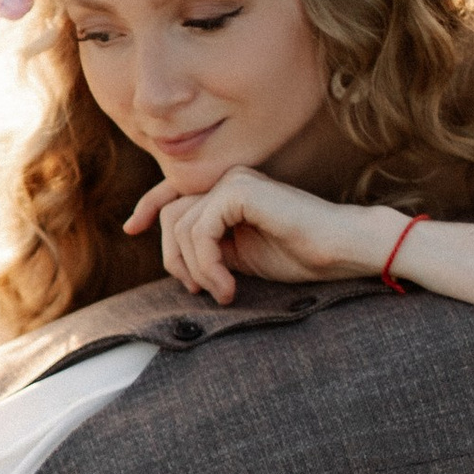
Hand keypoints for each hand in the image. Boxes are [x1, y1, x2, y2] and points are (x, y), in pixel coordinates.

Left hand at [123, 165, 394, 302]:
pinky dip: (207, 264)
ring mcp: (234, 181)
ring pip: (181, 226)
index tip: (131, 228)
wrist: (342, 250)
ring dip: (195, 269)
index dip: (147, 207)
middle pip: (171, 217)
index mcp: (227, 192)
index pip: (173, 194)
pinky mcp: (240, 190)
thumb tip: (172, 257)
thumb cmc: (300, 256)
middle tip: (200, 290)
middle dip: (175, 259)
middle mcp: (228, 180)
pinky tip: (228, 286)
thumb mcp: (240, 255)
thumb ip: (208, 248)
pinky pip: (200, 229)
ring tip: (224, 292)